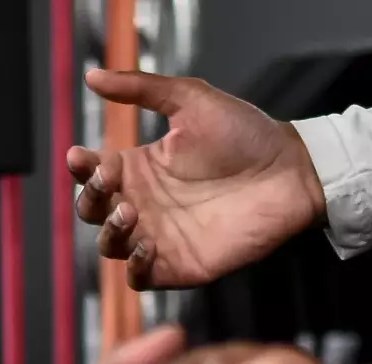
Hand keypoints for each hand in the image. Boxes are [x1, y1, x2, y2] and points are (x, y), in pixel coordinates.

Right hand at [68, 71, 326, 290]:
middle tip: (110, 185)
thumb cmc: (246, 134)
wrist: (291, 171)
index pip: (92, 173)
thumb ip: (142, 88)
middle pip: (93, 213)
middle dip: (90, 200)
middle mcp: (146, 203)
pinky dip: (134, 267)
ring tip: (130, 211)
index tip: (83, 156)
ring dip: (110, 232)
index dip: (80, 168)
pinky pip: (141, 279)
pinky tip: (148, 245)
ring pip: (110, 247)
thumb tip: (92, 77)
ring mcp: (163, 237)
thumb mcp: (191, 100)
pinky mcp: (184, 265)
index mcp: (141, 167)